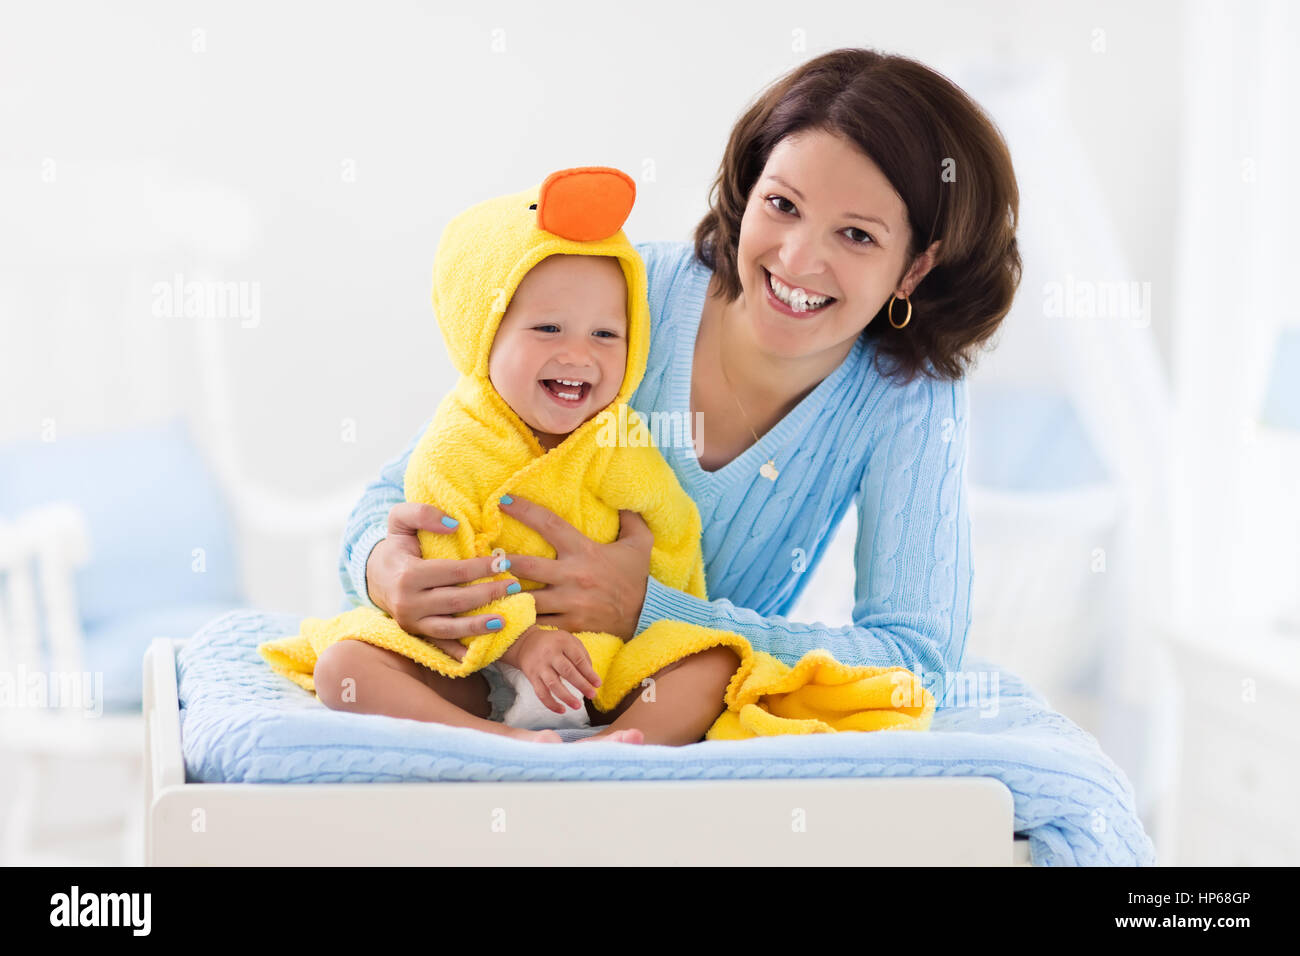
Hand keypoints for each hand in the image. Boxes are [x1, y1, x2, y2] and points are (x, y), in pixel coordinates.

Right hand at [366, 502, 519, 641]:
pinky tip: (483, 650)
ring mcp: (412, 623)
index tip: (504, 561)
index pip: (453, 572)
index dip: (481, 568)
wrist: (375, 575)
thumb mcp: (400, 520)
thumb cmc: (397, 545)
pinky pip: (442, 645)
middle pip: (456, 601)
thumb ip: (422, 513)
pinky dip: (462, 651)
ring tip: (505, 620)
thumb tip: (454, 524)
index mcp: (407, 574)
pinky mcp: (417, 635)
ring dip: (479, 626)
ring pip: (450, 629)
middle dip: (488, 594)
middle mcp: (408, 603)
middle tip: (514, 586)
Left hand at [497, 494, 651, 639]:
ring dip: (506, 594)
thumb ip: (630, 519)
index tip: (504, 500)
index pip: (550, 524)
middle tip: (482, 556)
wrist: (647, 616)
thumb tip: (624, 497)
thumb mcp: (640, 543)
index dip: (525, 511)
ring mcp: (569, 603)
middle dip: (501, 562)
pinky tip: (505, 616)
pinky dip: (521, 620)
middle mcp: (572, 576)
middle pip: (525, 566)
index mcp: (584, 551)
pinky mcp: (568, 625)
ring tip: (485, 589)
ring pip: (526, 599)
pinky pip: (538, 624)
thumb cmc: (637, 578)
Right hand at [506, 625, 601, 713]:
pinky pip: (541, 693)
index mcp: (562, 643)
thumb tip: (591, 676)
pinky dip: (551, 704)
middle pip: (567, 671)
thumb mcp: (569, 640)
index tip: (598, 684)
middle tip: (592, 695)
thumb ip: (582, 655)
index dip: (589, 673)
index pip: (578, 659)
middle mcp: (550, 654)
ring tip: (578, 706)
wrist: (526, 643)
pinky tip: (562, 710)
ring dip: (566, 697)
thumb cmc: (554, 643)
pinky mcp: (532, 677)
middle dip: (581, 685)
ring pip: (553, 684)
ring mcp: (540, 666)